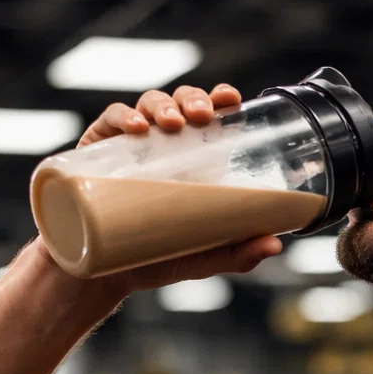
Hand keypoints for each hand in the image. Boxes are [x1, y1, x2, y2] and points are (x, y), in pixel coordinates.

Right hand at [71, 83, 283, 291]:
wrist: (102, 275)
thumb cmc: (156, 258)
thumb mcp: (203, 258)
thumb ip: (238, 253)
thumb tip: (274, 245)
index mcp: (194, 158)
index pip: (210, 114)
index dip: (220, 98)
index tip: (232, 99)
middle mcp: (164, 143)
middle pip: (182, 101)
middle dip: (194, 99)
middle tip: (202, 116)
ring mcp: (130, 142)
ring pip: (148, 104)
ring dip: (163, 106)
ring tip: (172, 124)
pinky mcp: (98, 149)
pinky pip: (109, 120)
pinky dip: (122, 116)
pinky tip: (136, 128)